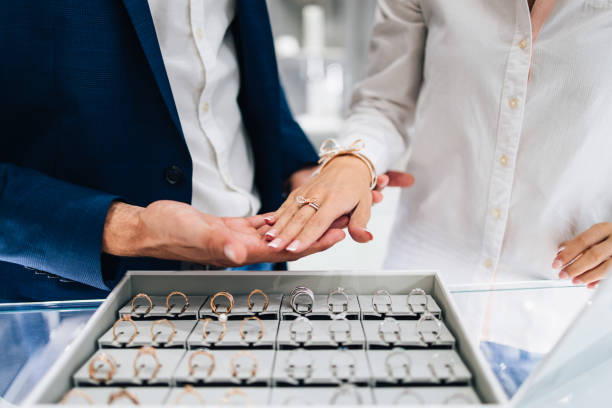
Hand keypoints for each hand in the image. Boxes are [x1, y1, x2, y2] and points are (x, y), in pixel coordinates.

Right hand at [102, 201, 344, 266]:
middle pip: (290, 241)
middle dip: (316, 232)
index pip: (287, 249)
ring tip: (322, 214)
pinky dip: (278, 218)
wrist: (149, 227)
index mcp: (239, 250)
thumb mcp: (193, 233)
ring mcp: (237, 238)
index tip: (337, 233)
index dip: (314, 243)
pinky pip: (261, 224)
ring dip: (301, 225)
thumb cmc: (167, 231)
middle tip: (342, 220)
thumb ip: (217, 244)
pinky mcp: (230, 227)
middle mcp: (243, 247)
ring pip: (280, 232)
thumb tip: (241, 254)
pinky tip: (288, 212)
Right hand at [264, 156, 413, 252]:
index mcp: (335, 201)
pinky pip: (287, 203)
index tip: (294, 249)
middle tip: (274, 248)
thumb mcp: (365, 205)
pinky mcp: (300, 190)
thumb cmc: (356, 187)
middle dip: (286, 235)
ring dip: (278, 226)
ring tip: (268, 239)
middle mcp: (319, 196)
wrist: (347, 164)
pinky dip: (277, 214)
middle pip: (300, 219)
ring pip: (290, 211)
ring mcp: (307, 192)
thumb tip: (365, 237)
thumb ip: (360, 223)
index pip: (318, 224)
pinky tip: (267, 224)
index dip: (305, 238)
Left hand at [552, 222, 611, 288]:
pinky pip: (611, 275)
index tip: (557, 262)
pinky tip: (589, 285)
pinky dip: (599, 281)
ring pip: (605, 267)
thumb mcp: (596, 235)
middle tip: (563, 274)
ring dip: (587, 276)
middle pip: (594, 255)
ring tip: (574, 280)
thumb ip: (580, 243)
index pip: (583, 241)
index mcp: (604, 229)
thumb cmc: (608, 238)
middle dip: (576, 267)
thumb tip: (561, 252)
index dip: (568, 253)